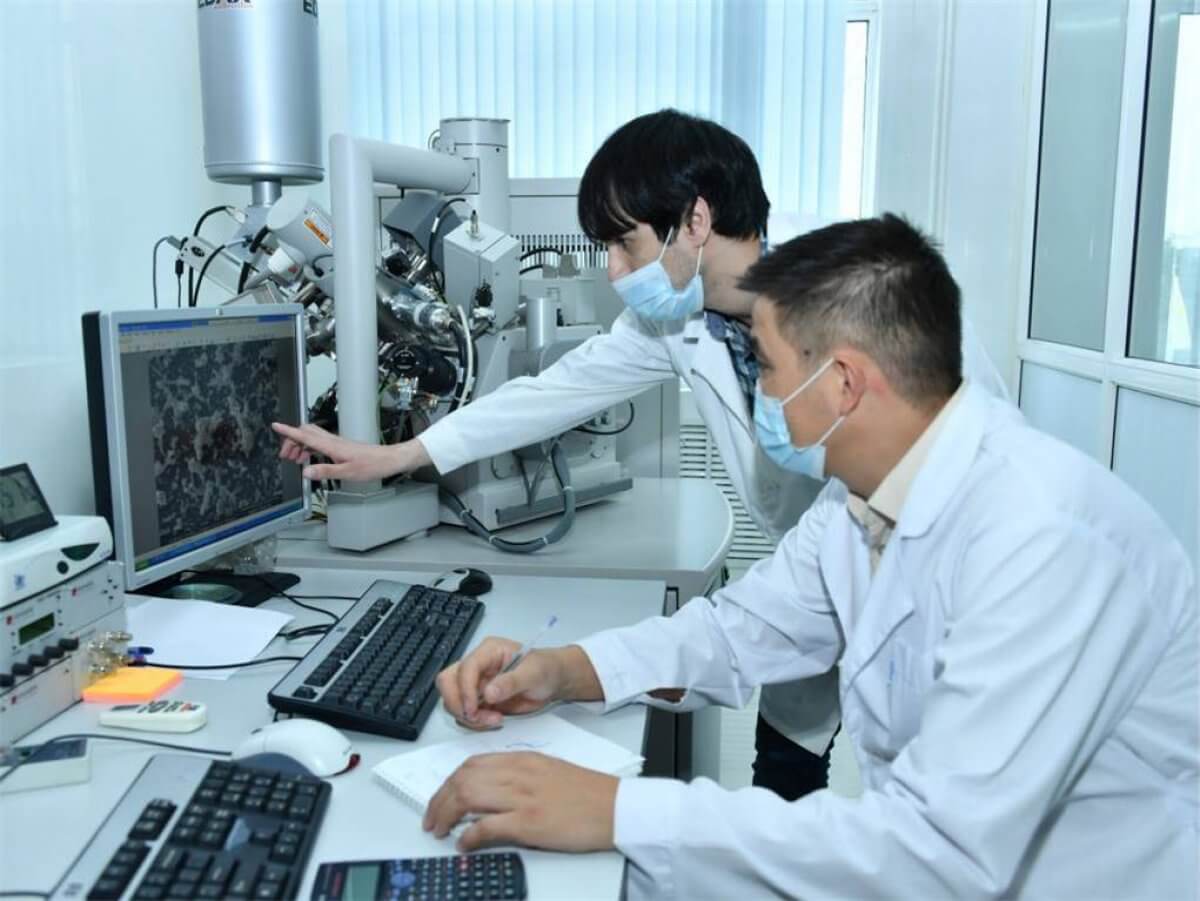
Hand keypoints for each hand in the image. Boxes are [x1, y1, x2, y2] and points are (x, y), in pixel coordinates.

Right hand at [271, 422, 430, 481]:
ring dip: (300, 444)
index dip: (288, 431)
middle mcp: (333, 441)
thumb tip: (305, 472)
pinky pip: (320, 442)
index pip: (306, 435)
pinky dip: (310, 447)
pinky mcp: (342, 446)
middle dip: (291, 440)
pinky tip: (311, 458)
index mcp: (332, 446)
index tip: (275, 426)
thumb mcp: (347, 473)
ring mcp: (338, 442)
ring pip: (313, 436)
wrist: (389, 460)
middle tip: (284, 455)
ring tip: (295, 459)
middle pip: (306, 433)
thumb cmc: (372, 466)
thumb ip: (325, 472)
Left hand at [423, 751, 617, 852]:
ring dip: (445, 815)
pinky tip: (464, 843)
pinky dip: (469, 836)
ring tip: (440, 830)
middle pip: (463, 779)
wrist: (616, 807)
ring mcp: (523, 797)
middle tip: (432, 819)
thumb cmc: (586, 794)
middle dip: (439, 800)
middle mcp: (518, 773)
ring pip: (467, 796)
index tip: (440, 799)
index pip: (472, 764)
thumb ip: (518, 778)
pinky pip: (486, 826)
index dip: (449, 782)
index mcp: (523, 759)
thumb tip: (489, 796)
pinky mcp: (529, 822)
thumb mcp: (547, 772)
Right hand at [436, 639, 601, 728]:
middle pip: (448, 682)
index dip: (465, 689)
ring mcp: (476, 684)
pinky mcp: (479, 700)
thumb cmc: (546, 669)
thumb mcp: (534, 673)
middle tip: (476, 717)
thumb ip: (511, 682)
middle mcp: (477, 666)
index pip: (465, 668)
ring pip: (453, 700)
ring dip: (468, 716)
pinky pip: (465, 713)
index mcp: (488, 651)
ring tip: (495, 720)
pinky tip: (495, 720)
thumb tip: (488, 693)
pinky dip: (475, 721)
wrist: (553, 681)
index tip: (473, 708)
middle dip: (458, 703)